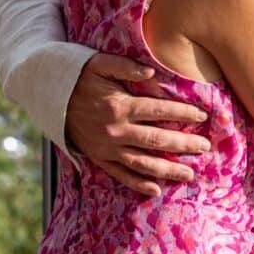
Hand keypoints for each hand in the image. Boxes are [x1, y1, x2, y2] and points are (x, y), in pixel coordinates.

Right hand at [65, 53, 210, 195]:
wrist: (49, 96)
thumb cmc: (80, 76)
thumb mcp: (100, 63)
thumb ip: (126, 66)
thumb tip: (152, 72)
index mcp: (120, 106)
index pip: (158, 110)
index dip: (182, 112)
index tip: (201, 115)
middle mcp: (115, 130)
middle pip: (156, 140)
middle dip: (183, 144)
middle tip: (204, 147)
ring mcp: (107, 147)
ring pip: (142, 163)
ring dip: (167, 170)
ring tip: (189, 174)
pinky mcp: (98, 158)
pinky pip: (120, 174)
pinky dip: (138, 184)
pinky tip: (156, 189)